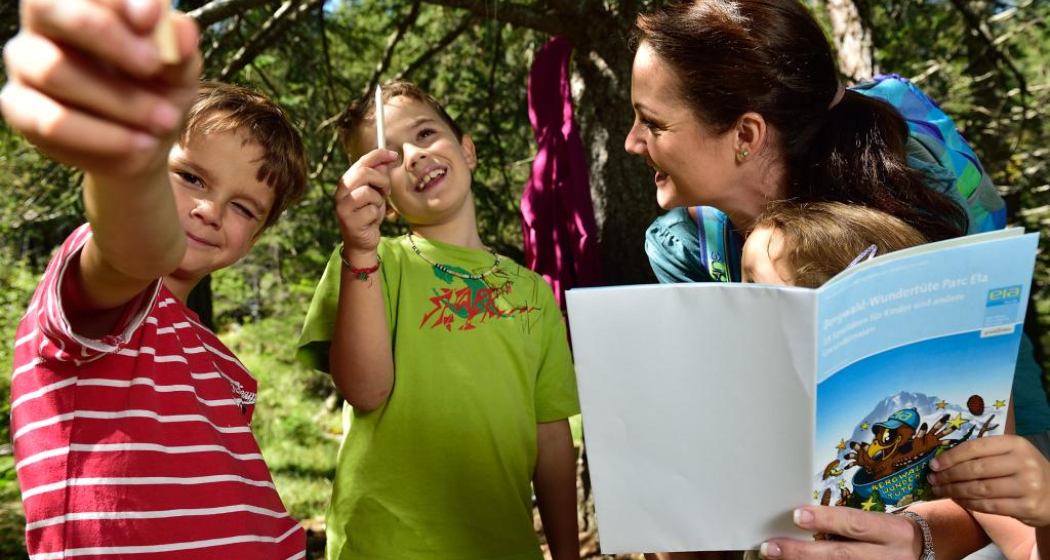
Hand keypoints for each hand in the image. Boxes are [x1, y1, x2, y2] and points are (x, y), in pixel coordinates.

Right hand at [1, 0, 200, 180]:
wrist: (145, 143)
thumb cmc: (157, 90)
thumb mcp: (179, 70)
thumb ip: (179, 47)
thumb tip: (181, 32)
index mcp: (81, 2)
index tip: (150, 17)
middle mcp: (43, 26)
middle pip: (49, 9)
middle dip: (107, 36)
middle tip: (153, 65)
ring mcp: (25, 65)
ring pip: (55, 71)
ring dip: (119, 100)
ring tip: (164, 119)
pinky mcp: (20, 109)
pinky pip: (52, 121)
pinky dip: (103, 135)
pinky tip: (140, 143)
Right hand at [335, 149, 397, 257]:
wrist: (362, 241)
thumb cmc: (368, 214)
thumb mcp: (376, 192)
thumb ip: (379, 176)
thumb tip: (387, 158)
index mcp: (347, 182)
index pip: (362, 161)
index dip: (379, 155)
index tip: (394, 155)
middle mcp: (341, 192)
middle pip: (364, 173)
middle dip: (382, 180)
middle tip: (387, 191)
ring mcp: (343, 207)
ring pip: (369, 193)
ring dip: (379, 201)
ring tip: (376, 209)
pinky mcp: (349, 221)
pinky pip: (371, 211)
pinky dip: (377, 215)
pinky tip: (371, 221)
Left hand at [759, 506, 922, 559]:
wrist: (925, 552)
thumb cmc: (889, 533)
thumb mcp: (878, 522)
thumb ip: (847, 523)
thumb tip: (800, 519)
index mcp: (891, 531)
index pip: (855, 523)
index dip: (826, 520)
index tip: (796, 515)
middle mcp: (888, 557)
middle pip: (841, 555)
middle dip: (803, 553)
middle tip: (771, 547)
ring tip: (776, 559)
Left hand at [929, 435, 1049, 527]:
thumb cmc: (1022, 470)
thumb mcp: (1009, 454)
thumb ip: (983, 454)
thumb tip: (942, 460)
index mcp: (1015, 444)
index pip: (975, 448)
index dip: (950, 457)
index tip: (933, 465)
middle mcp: (1024, 462)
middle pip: (975, 470)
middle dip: (948, 476)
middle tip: (932, 480)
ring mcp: (1028, 485)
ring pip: (980, 489)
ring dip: (954, 491)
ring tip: (940, 490)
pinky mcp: (1028, 507)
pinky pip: (989, 506)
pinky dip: (969, 504)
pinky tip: (958, 500)